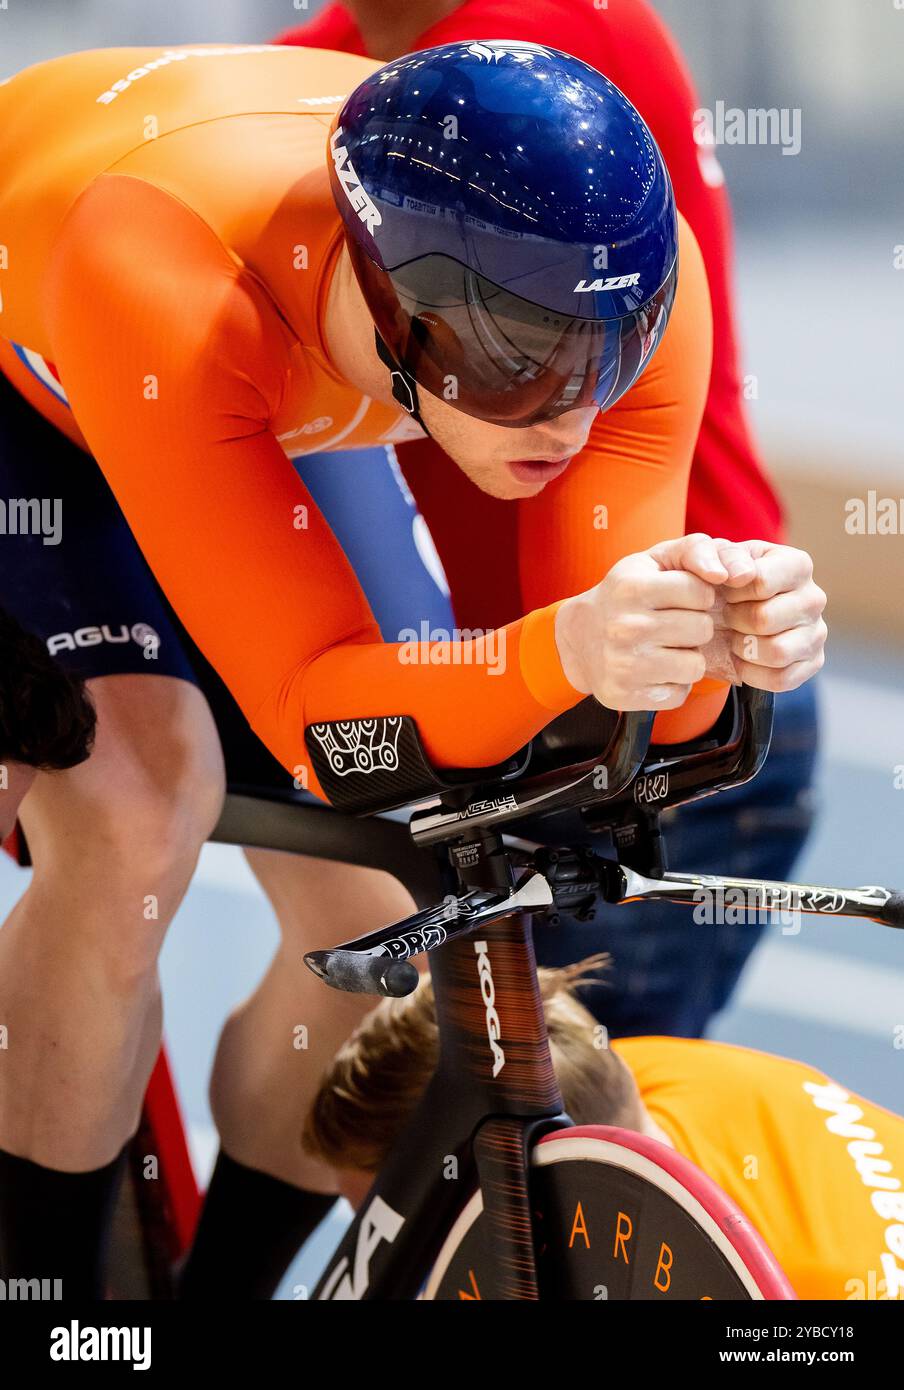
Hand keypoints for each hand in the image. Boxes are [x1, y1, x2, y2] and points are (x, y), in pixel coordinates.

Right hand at [555, 534, 729, 710]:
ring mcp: (624, 664)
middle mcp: (626, 626)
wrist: (579, 635)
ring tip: (664, 648)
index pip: (701, 593)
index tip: (680, 599)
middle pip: (702, 630)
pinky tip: (653, 671)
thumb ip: (694, 550)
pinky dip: (672, 684)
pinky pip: (679, 693)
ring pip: (695, 666)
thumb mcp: (653, 560)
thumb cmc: (625, 595)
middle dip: (694, 627)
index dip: (698, 596)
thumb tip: (723, 574)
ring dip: (687, 658)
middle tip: (671, 625)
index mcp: (632, 588)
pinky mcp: (624, 694)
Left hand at [717, 540, 826, 691]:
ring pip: (777, 652)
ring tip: (736, 636)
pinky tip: (743, 658)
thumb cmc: (720, 580)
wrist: (719, 612)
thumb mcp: (711, 556)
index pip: (761, 582)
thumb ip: (718, 554)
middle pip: (765, 620)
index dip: (733, 591)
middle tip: (728, 615)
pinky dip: (753, 673)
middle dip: (735, 620)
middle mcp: (814, 598)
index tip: (726, 589)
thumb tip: (740, 575)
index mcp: (797, 564)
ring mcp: (816, 633)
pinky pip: (781, 679)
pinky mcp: (812, 663)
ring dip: (744, 648)